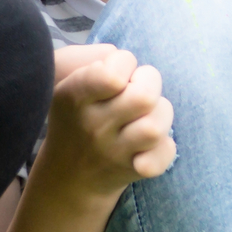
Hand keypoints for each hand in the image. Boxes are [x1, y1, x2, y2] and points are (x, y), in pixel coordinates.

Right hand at [40, 46, 176, 202]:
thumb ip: (92, 60)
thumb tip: (120, 56)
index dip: (125, 62)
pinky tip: (151, 141)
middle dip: (150, 82)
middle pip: (144, 97)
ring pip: (156, 127)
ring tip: (147, 113)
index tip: (119, 71)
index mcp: (75, 97)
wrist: (68, 175)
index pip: (112, 75)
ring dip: (160, 113)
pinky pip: (164, 154)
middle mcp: (93, 126)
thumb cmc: (77, 116)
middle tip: (138, 87)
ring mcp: (113, 152)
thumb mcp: (67, 83)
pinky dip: (165, 147)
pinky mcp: (132, 170)